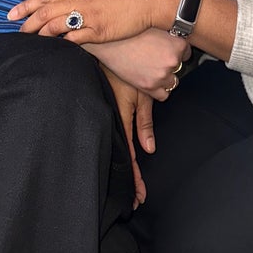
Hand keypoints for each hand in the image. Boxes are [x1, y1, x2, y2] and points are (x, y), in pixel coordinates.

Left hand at [7, 0, 178, 42]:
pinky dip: (62, 44)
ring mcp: (89, 15)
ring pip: (55, 26)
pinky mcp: (99, 31)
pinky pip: (74, 39)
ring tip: (32, 44)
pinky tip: (56, 50)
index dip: (26, 5)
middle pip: (45, 11)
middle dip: (28, 23)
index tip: (11, 14)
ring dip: (41, 36)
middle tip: (17, 34)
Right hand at [87, 29, 189, 98]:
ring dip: (165, 76)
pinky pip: (163, 95)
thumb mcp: (154, 22)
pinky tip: (149, 79)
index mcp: (178, 42)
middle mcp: (173, 59)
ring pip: (173, 81)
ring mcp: (162, 74)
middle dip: (169, 62)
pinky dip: (158, 89)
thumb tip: (177, 30)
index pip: (186, 50)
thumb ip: (169, 29)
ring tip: (150, 67)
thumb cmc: (128, 29)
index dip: (175, 49)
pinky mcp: (150, 86)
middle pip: (180, 66)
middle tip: (155, 56)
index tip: (168, 48)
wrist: (108, 41)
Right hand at [101, 66, 154, 207]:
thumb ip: (144, 122)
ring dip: (125, 167)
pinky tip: (121, 157)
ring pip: (117, 147)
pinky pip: (115, 133)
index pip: (129, 156)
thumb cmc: (124, 71)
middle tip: (135, 199)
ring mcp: (107, 117)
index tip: (138, 197)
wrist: (104, 53)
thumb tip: (148, 149)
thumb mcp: (140, 96)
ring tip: (131, 187)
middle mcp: (111, 122)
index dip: (134, 178)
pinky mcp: (106, 109)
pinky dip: (120, 149)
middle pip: (122, 156)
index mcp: (120, 121)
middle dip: (129, 179)